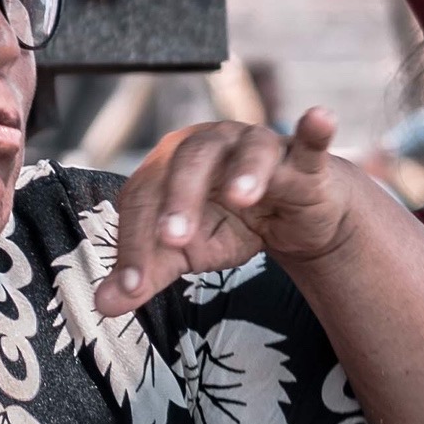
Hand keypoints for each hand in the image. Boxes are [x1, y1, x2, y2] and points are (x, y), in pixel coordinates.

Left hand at [101, 108, 365, 313]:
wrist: (291, 219)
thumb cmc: (230, 224)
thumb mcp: (184, 253)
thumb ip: (146, 274)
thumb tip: (104, 305)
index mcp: (169, 164)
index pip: (145, 199)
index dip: (136, 244)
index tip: (131, 288)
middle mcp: (210, 145)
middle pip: (190, 163)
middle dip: (180, 200)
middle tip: (174, 239)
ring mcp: (257, 147)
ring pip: (249, 151)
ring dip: (246, 172)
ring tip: (242, 197)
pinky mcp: (302, 160)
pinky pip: (309, 144)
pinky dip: (315, 131)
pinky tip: (320, 118)